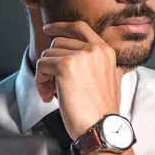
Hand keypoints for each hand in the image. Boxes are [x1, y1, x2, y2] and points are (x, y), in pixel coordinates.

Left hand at [36, 21, 121, 139]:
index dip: (61, 26)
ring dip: (44, 75)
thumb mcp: (113, 81)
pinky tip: (49, 96)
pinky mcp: (65, 66)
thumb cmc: (103, 111)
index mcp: (106, 51)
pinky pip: (42, 65)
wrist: (102, 128)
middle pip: (58, 43)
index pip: (80, 27)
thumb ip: (107, 66)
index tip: (48, 30)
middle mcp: (94, 49)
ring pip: (47, 55)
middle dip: (51, 63)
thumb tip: (112, 62)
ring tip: (51, 93)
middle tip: (52, 85)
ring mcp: (80, 56)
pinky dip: (40, 81)